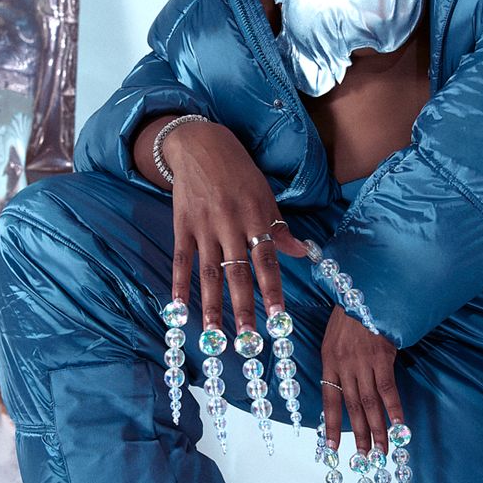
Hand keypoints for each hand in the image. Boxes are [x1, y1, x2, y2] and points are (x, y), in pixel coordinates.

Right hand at [164, 121, 307, 331]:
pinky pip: (181, 259)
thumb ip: (280, 227)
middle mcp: (230, 223)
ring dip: (211, 304)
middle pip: (237, 272)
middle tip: (247, 338)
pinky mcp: (182, 224)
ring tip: (213, 334)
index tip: (277, 317)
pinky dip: (179, 283)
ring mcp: (204, 225)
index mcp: (255, 216)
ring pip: (209, 271)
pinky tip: (178, 307)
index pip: (266, 259)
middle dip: (242, 307)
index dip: (271, 289)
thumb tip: (305, 253)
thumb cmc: (239, 172)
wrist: (200, 143)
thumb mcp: (265, 194)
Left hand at [320, 305, 403, 453]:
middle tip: (365, 458)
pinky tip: (399, 426)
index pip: (329, 400)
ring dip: (377, 429)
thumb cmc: (350, 314)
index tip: (331, 448)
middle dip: (358, 435)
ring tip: (382, 451)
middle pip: (352, 407)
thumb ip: (337, 362)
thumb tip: (344, 388)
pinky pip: (388, 389)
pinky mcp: (381, 357)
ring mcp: (362, 362)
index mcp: (329, 361)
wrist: (363, 291)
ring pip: (369, 403)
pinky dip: (394, 409)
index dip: (330, 425)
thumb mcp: (333, 337)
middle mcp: (343, 365)